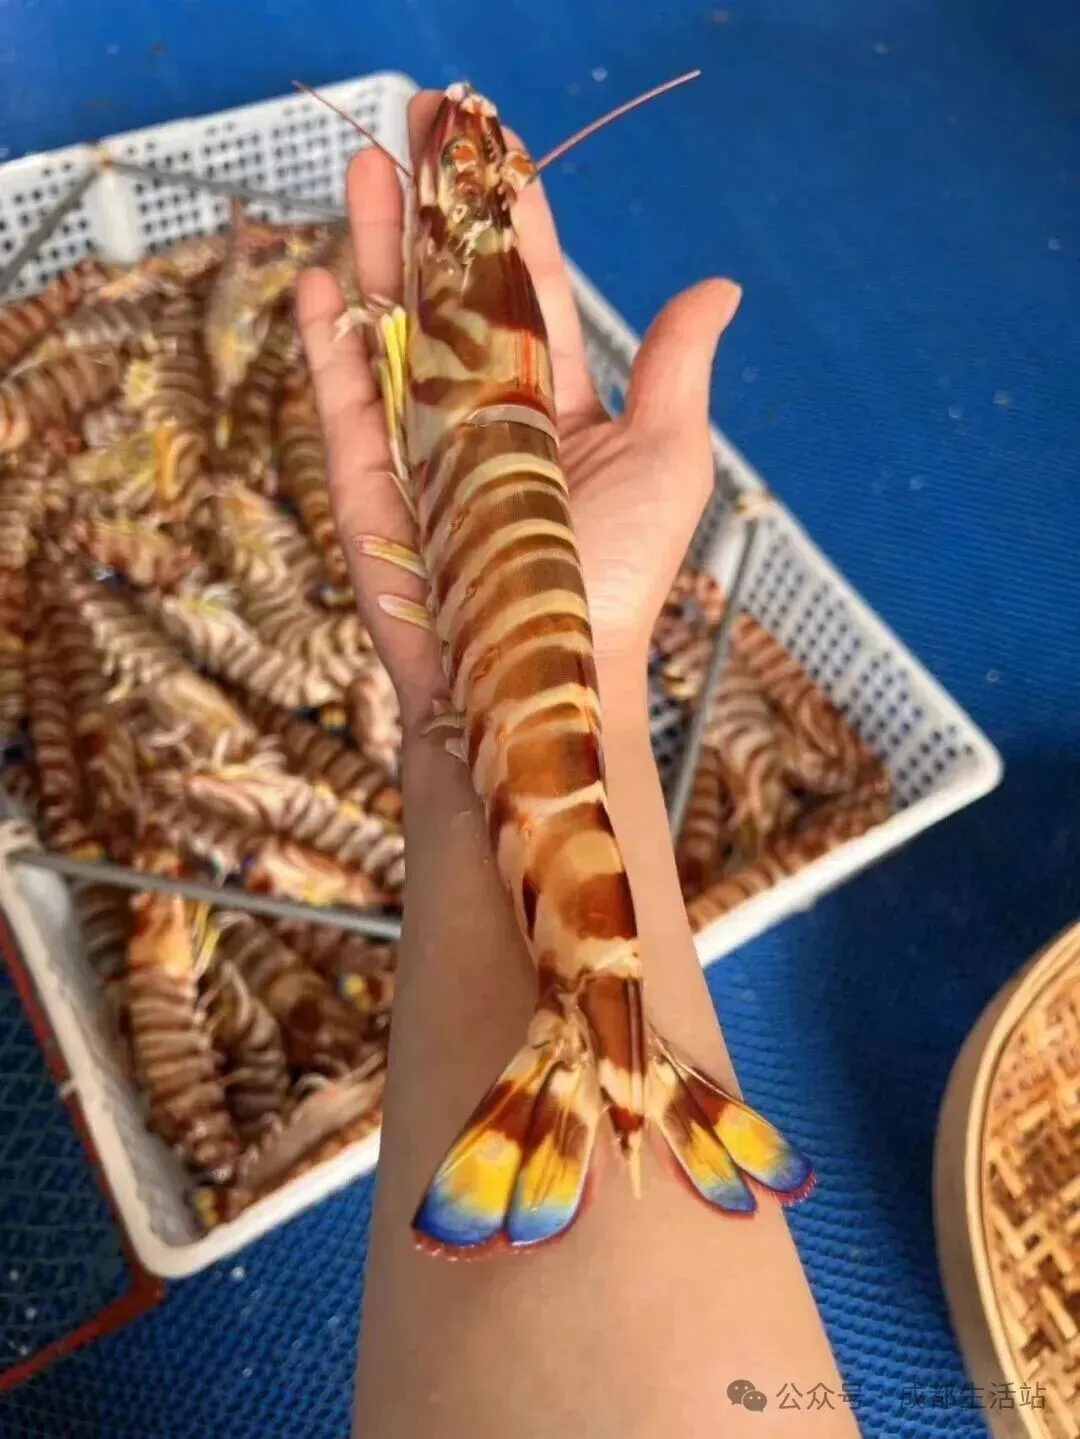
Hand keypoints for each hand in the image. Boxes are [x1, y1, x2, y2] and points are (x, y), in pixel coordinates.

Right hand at [297, 89, 740, 729]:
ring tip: (366, 171)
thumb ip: (675, 370)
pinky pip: (342, 407)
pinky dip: (329, 346)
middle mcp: (483, 415)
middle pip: (447, 291)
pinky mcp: (367, 489)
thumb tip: (719, 286)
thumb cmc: (614, 582)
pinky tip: (321, 283)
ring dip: (376, 250)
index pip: (527, 287)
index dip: (510, 215)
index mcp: (555, 402)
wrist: (539, 683)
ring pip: (390, 331)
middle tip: (413, 126)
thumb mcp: (667, 462)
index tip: (492, 141)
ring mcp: (419, 448)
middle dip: (430, 209)